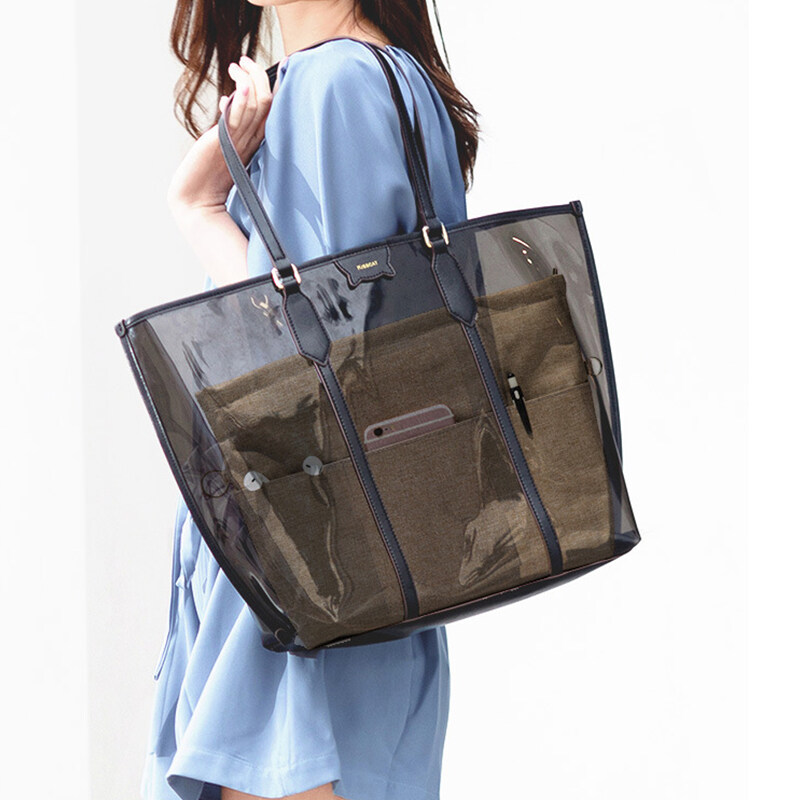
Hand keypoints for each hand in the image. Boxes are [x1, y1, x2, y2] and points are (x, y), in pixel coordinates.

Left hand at [167, 54, 277, 211]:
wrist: (195, 203)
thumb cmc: (207, 181)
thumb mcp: (225, 148)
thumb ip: (233, 129)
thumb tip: (231, 101)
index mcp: (254, 143)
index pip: (270, 111)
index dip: (272, 87)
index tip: (272, 67)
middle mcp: (249, 141)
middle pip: (266, 103)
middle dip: (258, 76)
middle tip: (246, 61)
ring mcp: (237, 143)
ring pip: (254, 106)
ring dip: (246, 81)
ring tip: (237, 66)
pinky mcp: (222, 145)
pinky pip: (236, 121)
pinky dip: (240, 103)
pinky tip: (240, 87)